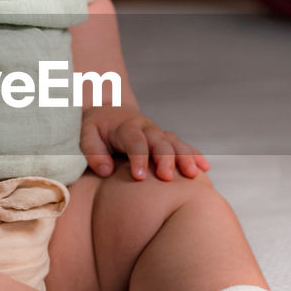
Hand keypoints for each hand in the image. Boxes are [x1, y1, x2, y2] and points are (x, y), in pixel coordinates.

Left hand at [80, 106, 210, 182]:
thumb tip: (106, 170)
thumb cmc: (94, 129)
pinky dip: (193, 154)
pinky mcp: (165, 139)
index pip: (134, 141)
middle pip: (159, 141)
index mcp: (125, 126)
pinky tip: (204, 167)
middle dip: (165, 158)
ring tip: (194, 174)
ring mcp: (157, 133)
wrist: (107, 112)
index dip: (138, 158)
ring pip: (175, 142)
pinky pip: (182, 145)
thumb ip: (93, 152)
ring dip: (185, 157)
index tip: (139, 177)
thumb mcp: (85, 135)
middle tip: (167, 178)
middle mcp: (145, 127)